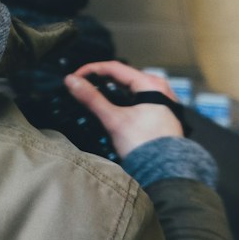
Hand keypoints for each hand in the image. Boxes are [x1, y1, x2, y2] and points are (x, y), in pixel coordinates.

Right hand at [65, 61, 183, 156]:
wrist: (166, 172)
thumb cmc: (145, 145)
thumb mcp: (114, 120)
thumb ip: (92, 99)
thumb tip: (72, 82)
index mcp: (151, 84)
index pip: (115, 67)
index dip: (92, 69)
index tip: (76, 76)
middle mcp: (160, 88)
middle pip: (123, 76)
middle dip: (101, 79)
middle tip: (83, 84)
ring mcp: (162, 101)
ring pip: (131, 88)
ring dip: (111, 89)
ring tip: (95, 94)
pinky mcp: (161, 113)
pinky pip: (138, 98)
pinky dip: (123, 99)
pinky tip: (114, 106)